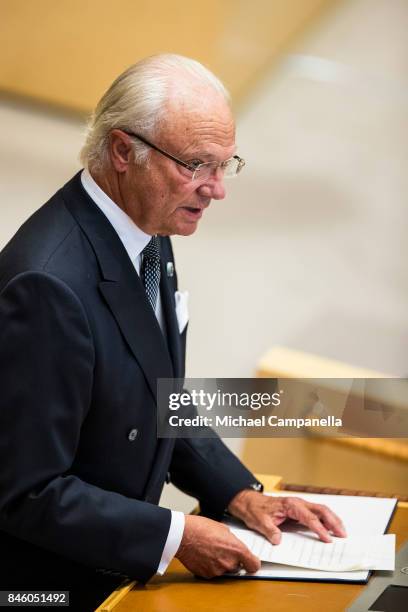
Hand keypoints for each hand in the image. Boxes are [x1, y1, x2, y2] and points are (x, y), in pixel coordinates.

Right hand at [175, 515, 260, 577]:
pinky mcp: (207, 575)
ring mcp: (217, 570)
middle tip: (223, 550)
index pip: (253, 565)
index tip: (250, 562)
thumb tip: (234, 546)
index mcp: (236, 549)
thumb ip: (232, 540)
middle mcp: (229, 562)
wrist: (183, 535)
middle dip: (233, 560)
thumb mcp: (223, 528)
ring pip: (225, 570)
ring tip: (210, 550)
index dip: (252, 563)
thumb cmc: (201, 527)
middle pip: (238, 567)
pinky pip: (213, 572)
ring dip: (221, 563)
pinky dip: (210, 566)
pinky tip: (204, 555)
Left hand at [228, 490, 346, 544]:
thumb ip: (270, 530)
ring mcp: (299, 506)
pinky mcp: (299, 510)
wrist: (249, 502)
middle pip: (320, 510)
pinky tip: (330, 527)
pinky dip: (326, 520)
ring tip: (341, 531)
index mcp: (290, 505)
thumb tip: (278, 540)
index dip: (319, 528)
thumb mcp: (260, 521)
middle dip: (333, 521)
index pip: (309, 517)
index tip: (327, 538)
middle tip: (342, 534)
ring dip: (332, 520)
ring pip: (320, 510)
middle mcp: (297, 503)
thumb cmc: (255, 510)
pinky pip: (316, 513)